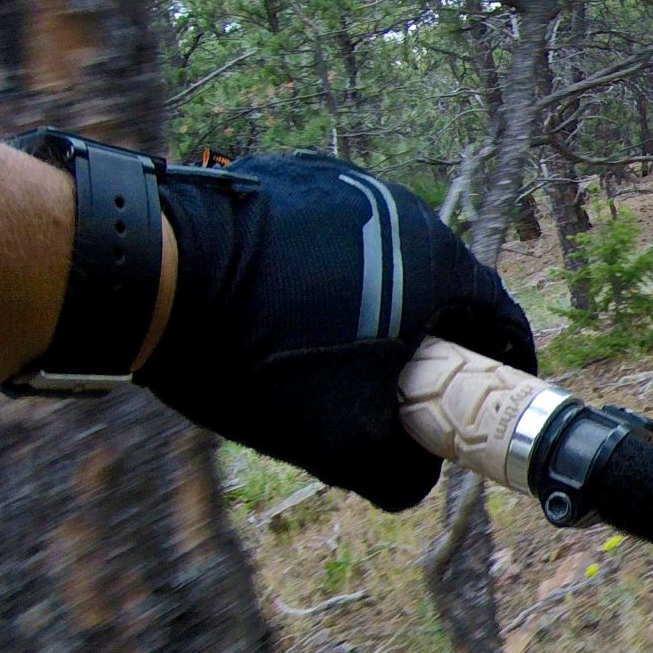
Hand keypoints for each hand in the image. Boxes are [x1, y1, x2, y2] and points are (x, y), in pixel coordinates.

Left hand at [138, 151, 535, 510]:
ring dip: (372, 308)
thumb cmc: (259, 356)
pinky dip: (320, 280)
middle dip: (431, 342)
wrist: (146, 275)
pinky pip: (325, 239)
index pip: (500, 318)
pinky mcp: (284, 177)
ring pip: (379, 262)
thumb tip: (417, 475)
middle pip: (440, 288)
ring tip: (331, 356)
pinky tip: (280, 316)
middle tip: (404, 391)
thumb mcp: (345, 445)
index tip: (490, 399)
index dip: (505, 367)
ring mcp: (338, 186)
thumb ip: (404, 474)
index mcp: (435, 262)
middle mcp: (398, 210)